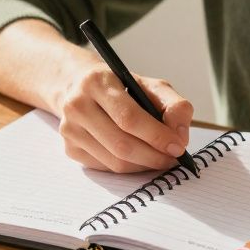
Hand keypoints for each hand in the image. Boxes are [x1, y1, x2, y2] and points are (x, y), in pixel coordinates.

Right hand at [52, 62, 192, 173]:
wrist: (81, 87)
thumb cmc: (120, 87)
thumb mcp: (149, 86)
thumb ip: (173, 105)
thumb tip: (180, 135)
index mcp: (97, 82)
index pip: (129, 117)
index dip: (157, 136)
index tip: (178, 146)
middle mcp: (77, 105)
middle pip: (121, 144)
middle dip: (154, 156)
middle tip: (173, 158)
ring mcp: (70, 129)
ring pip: (115, 162)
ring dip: (144, 165)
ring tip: (159, 158)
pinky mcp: (70, 148)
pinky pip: (107, 168)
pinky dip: (129, 167)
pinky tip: (139, 157)